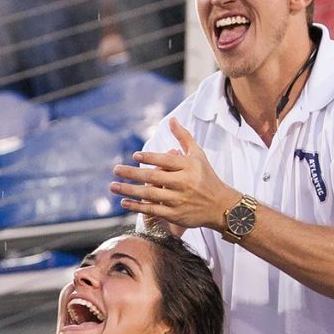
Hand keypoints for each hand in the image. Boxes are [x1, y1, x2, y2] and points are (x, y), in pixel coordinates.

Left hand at [110, 118, 239, 230]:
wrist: (220, 206)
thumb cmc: (206, 177)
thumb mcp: (198, 155)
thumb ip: (183, 137)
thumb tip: (172, 119)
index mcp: (189, 166)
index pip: (167, 160)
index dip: (150, 157)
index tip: (135, 156)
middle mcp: (184, 182)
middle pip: (154, 177)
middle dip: (133, 173)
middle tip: (115, 169)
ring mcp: (179, 200)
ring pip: (150, 194)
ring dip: (129, 190)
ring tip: (113, 186)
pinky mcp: (175, 215)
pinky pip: (152, 210)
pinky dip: (137, 206)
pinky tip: (123, 202)